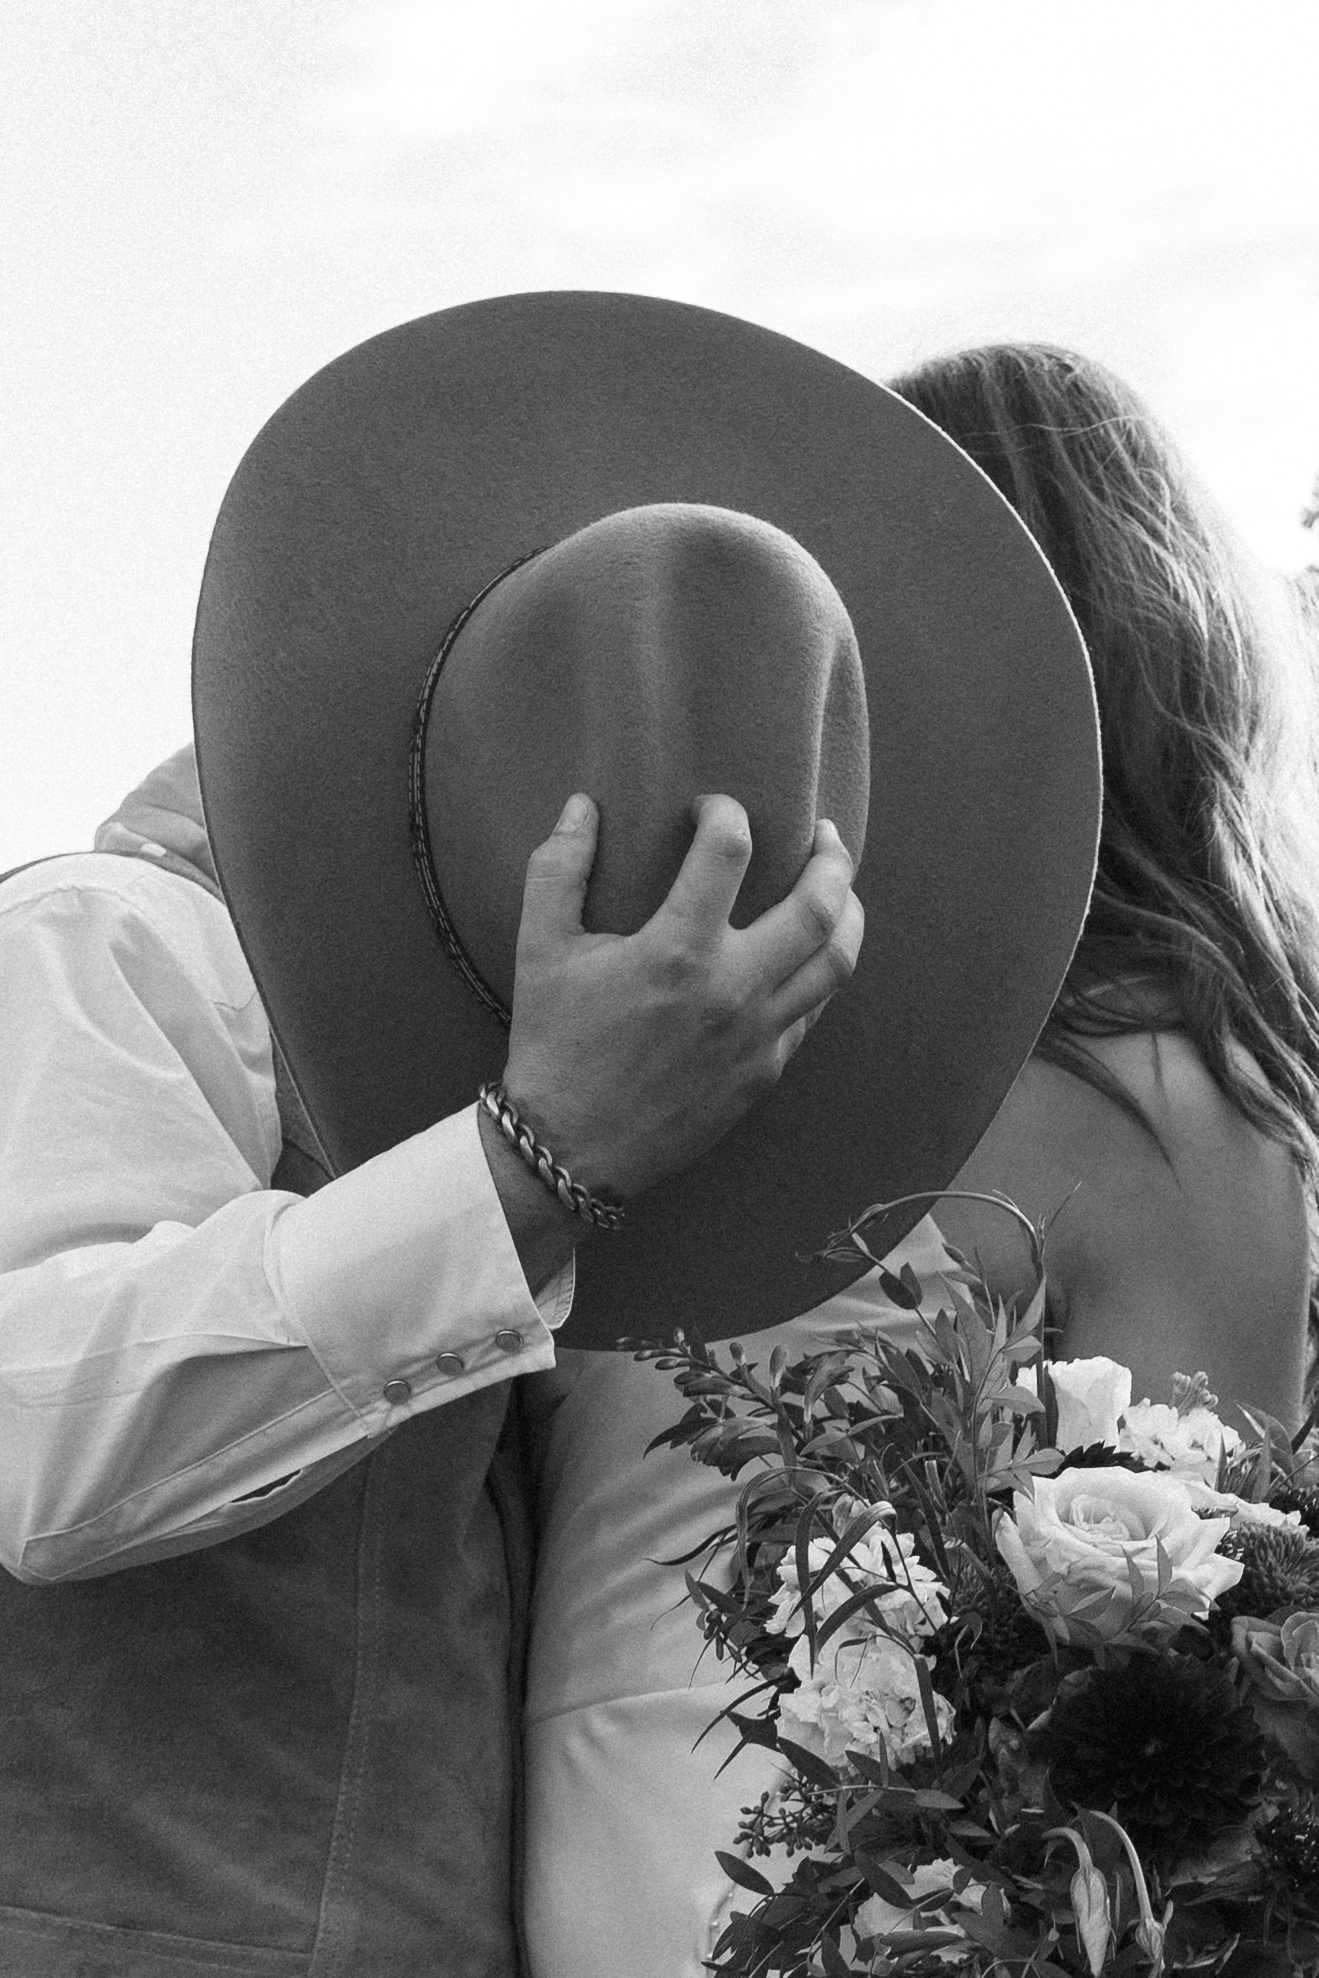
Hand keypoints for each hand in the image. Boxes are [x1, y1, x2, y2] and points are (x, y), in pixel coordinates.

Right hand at [501, 791, 863, 1201]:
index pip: (730, 850)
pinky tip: (809, 953)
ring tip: (840, 888)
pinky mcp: (767, 1072)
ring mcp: (759, 1035)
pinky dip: (821, 970)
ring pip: (837, 962)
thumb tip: (582, 804)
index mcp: (676, 950)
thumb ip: (559, 868)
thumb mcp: (540, 950)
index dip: (726, 812)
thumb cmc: (555, 1044)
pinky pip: (814, 1009)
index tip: (710, 810)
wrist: (571, 1150)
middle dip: (832, 857)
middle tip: (823, 834)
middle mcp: (732, 989)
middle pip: (819, 906)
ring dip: (849, 913)